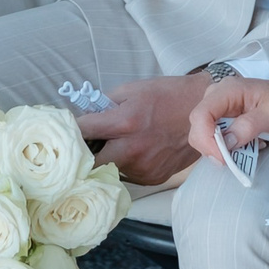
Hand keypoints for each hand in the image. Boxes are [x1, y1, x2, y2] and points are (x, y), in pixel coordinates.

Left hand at [79, 71, 209, 186]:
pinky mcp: (154, 177)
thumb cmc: (167, 95)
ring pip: (110, 171)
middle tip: (87, 146)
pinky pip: (129, 176)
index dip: (71, 132)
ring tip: (121, 144)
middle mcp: (133, 149)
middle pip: (91, 164)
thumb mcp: (131, 90)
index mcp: (125, 122)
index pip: (83, 132)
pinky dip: (127, 166)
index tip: (65, 133)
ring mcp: (144, 167)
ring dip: (109, 160)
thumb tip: (81, 118)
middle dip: (86, 154)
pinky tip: (138, 151)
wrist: (203, 110)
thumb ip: (103, 105)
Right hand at [187, 74, 268, 166]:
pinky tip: (250, 145)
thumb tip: (227, 142)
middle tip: (234, 159)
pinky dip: (229, 150)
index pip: (201, 115)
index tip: (223, 158)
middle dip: (212, 148)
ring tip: (251, 145)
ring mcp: (221, 111)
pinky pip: (216, 142)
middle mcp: (219, 98)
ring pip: (205, 138)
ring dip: (223, 150)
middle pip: (198, 128)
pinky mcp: (225, 123)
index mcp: (228, 90)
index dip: (206, 140)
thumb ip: (250, 125)